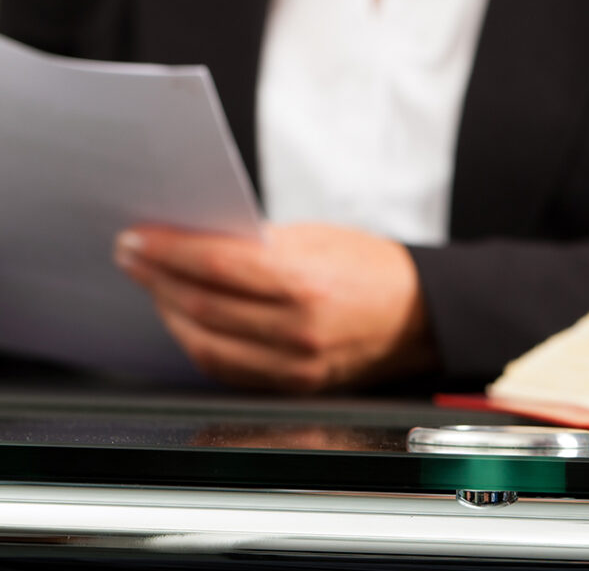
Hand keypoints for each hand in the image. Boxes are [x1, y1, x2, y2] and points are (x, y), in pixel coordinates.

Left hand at [114, 222, 435, 391]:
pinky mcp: (291, 387)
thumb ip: (260, 242)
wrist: (421, 314)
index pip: (217, 266)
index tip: (138, 238)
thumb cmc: (373, 267)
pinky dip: (196, 342)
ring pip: (205, 344)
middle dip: (157, 278)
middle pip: (202, 306)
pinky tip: (184, 318)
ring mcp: (292, 366)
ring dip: (168, 312)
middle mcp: (297, 331)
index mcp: (307, 282)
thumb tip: (198, 240)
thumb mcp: (319, 237)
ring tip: (152, 285)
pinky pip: (226, 369)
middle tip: (133, 255)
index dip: (169, 251)